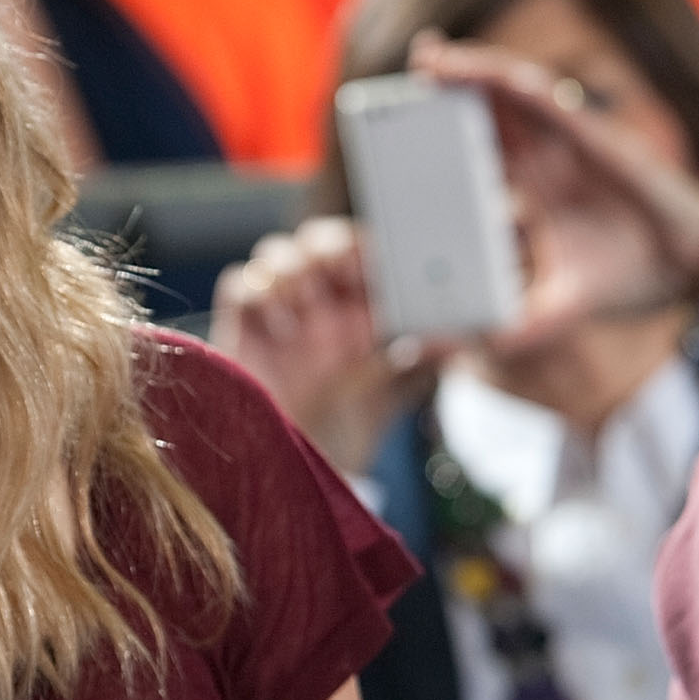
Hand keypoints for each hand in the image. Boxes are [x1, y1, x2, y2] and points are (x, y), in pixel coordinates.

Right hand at [211, 216, 444, 477]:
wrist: (301, 460)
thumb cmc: (350, 422)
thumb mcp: (393, 389)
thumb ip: (423, 358)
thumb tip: (457, 340)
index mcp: (358, 300)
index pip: (360, 248)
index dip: (364, 245)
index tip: (372, 260)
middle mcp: (319, 297)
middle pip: (316, 239)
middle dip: (327, 248)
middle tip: (340, 272)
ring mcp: (279, 309)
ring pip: (276, 253)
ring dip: (292, 271)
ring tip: (307, 306)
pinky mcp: (243, 325)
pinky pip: (240, 283)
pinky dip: (259, 293)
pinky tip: (281, 329)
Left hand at [406, 35, 698, 357]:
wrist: (693, 268)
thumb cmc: (627, 280)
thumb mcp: (550, 312)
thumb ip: (501, 330)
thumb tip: (422, 352)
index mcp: (528, 195)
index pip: (471, 161)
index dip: (433, 145)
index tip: (386, 141)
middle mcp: (543, 161)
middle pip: (482, 118)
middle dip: (440, 97)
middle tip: (393, 86)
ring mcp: (567, 142)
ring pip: (507, 96)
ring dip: (466, 73)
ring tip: (425, 58)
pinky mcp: (592, 132)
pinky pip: (544, 97)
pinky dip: (507, 79)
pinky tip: (475, 70)